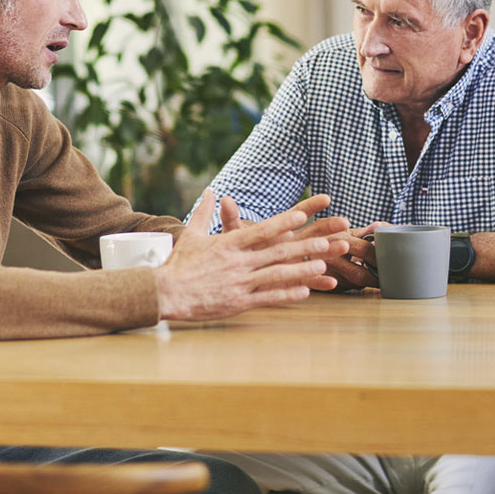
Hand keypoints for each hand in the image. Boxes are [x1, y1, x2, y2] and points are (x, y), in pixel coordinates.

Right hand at [154, 189, 350, 320]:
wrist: (167, 292)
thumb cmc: (180, 263)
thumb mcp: (193, 234)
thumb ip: (205, 211)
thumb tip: (211, 190)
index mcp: (229, 244)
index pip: (261, 230)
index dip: (283, 222)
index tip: (302, 215)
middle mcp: (238, 262)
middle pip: (277, 251)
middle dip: (304, 246)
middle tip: (327, 241)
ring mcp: (240, 282)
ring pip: (277, 274)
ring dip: (302, 269)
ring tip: (322, 266)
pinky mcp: (239, 302)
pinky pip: (268, 297)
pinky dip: (287, 294)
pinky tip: (305, 292)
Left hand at [219, 194, 380, 290]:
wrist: (231, 277)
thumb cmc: (234, 253)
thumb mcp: (232, 237)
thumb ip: (231, 219)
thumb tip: (224, 199)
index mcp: (279, 230)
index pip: (297, 214)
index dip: (311, 206)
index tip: (326, 198)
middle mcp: (291, 244)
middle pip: (314, 233)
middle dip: (330, 227)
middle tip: (345, 222)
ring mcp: (295, 262)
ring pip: (318, 255)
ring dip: (331, 251)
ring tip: (344, 247)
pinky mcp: (294, 281)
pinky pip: (310, 281)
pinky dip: (320, 281)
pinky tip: (332, 282)